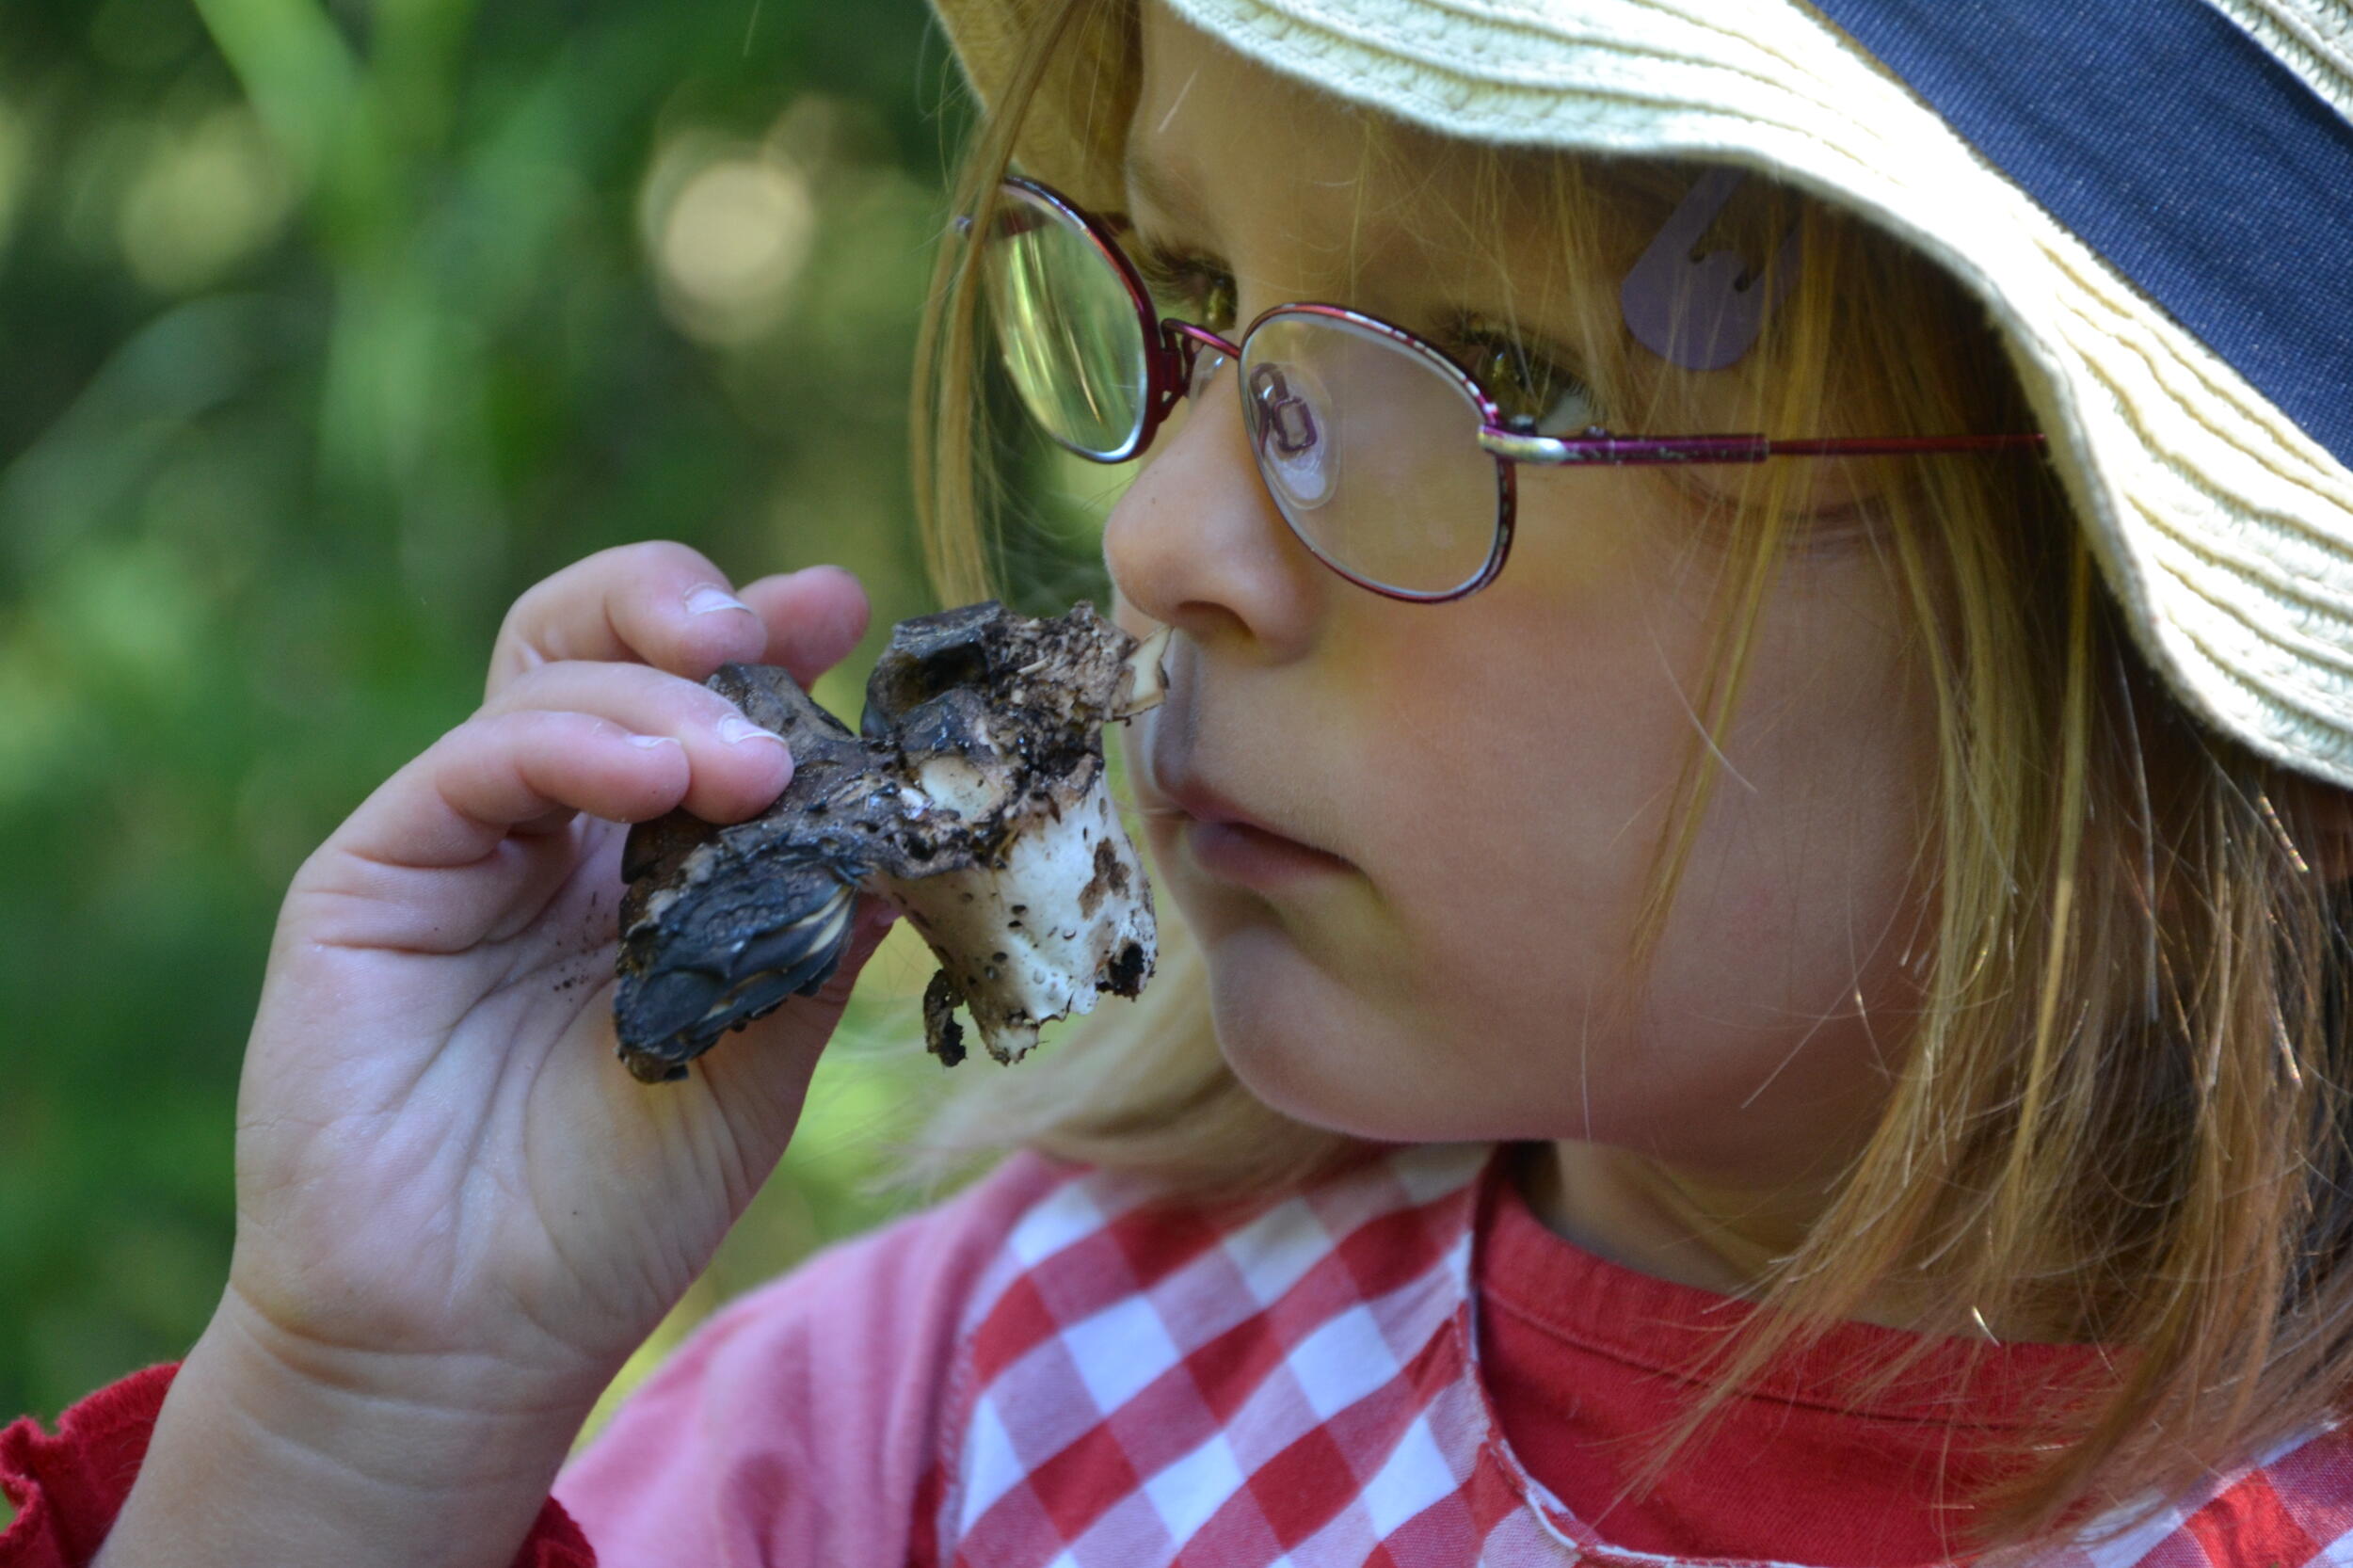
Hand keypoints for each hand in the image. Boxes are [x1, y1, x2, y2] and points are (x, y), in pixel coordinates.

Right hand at [216, 543, 888, 1409]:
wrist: (475, 1336)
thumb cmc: (616, 1209)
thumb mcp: (759, 1056)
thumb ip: (817, 933)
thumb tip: (914, 827)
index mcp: (648, 859)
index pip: (698, 701)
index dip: (770, 641)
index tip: (847, 611)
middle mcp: (555, 829)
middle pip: (602, 639)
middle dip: (693, 603)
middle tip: (784, 625)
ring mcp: (461, 842)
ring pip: (543, 675)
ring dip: (663, 695)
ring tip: (752, 762)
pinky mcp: (371, 874)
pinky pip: (473, 763)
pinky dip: (572, 745)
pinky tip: (656, 778)